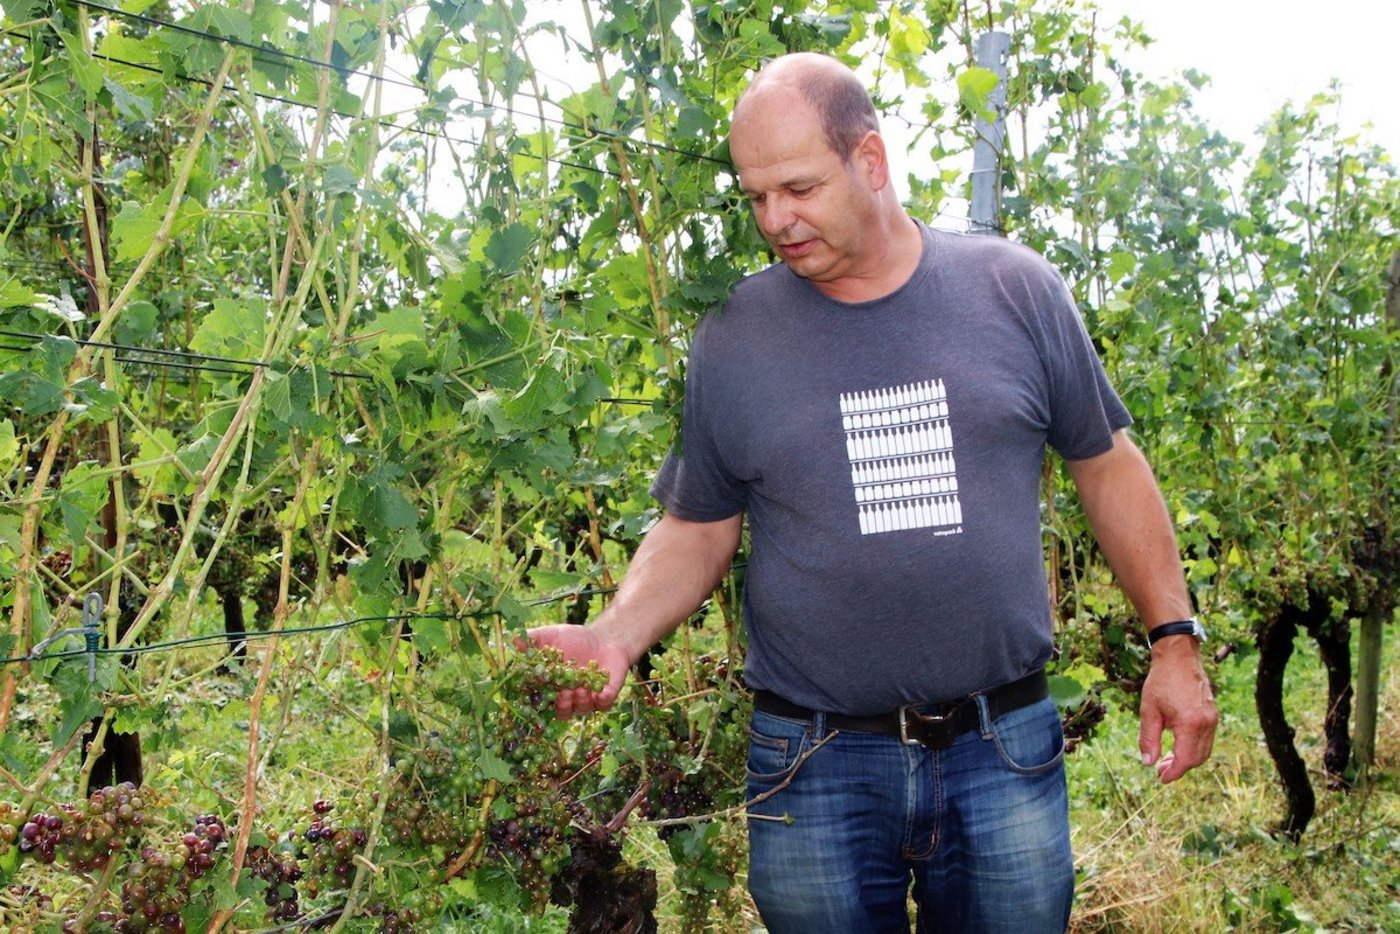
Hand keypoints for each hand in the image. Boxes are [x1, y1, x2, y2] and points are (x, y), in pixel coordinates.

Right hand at [523, 624, 630, 718]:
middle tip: (563, 694)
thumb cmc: (574, 638)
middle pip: (562, 711)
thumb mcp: (552, 635)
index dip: (539, 701)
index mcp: (551, 686)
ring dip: (581, 702)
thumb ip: (534, 639)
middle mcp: (568, 697)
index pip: (542, 699)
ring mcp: (588, 699)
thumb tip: (513, 640)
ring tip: (581, 689)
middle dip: (562, 705)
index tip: (538, 695)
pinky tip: (601, 693)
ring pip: (581, 710)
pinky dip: (602, 700)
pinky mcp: (606, 696)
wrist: (604, 637)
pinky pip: (604, 705)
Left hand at [1139, 638, 1217, 782]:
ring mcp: (1213, 719)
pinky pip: (1207, 739)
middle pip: (1197, 758)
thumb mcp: (1148, 711)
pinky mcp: (1213, 714)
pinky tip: (1177, 745)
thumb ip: (1148, 738)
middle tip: (1160, 769)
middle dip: (1179, 768)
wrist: (1179, 657)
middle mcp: (1206, 723)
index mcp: (1190, 723)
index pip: (1186, 759)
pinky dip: (1194, 747)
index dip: (1174, 773)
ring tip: (1167, 759)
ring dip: (1187, 759)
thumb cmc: (1161, 681)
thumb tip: (1148, 763)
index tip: (1161, 778)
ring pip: (1204, 751)